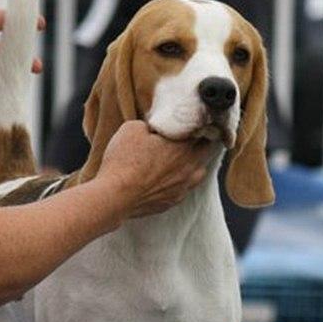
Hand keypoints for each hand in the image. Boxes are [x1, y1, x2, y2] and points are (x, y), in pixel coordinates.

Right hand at [98, 121, 213, 216]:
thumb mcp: (132, 129)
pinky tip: (168, 177)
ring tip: (182, 158)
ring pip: (199, 172)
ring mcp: (183, 187)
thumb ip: (149, 124)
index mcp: (183, 146)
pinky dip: (180, 181)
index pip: (202, 129)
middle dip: (200, 141)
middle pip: (206, 150)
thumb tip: (152, 127)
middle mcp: (189, 167)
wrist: (116, 196)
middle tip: (189, 136)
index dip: (196, 123)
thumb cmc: (124, 161)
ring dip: (194, 163)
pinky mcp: (172, 201)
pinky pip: (184, 188)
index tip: (189, 120)